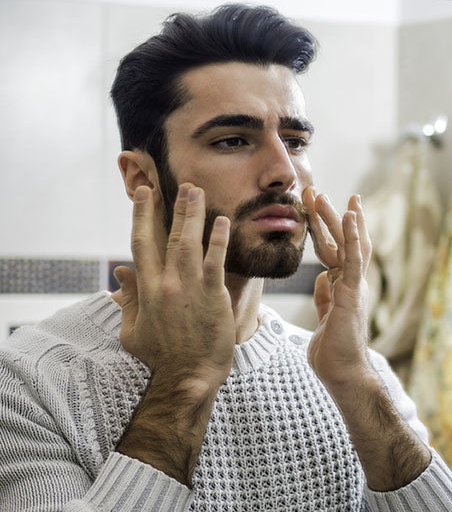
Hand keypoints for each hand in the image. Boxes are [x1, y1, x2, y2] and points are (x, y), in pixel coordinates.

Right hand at [114, 183, 234, 386]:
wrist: (188, 377)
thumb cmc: (161, 357)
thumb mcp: (133, 330)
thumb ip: (129, 298)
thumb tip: (119, 273)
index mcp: (147, 290)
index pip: (141, 244)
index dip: (142, 216)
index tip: (144, 194)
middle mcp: (167, 284)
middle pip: (166, 236)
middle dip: (171, 207)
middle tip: (178, 184)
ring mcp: (191, 289)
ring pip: (190, 243)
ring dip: (193, 214)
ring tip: (197, 191)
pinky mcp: (213, 296)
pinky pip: (216, 261)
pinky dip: (218, 240)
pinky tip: (222, 222)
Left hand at [302, 188, 373, 386]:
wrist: (343, 374)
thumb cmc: (333, 353)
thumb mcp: (325, 318)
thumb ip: (325, 298)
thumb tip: (322, 280)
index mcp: (344, 288)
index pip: (334, 251)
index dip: (325, 230)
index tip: (317, 209)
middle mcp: (353, 283)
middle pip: (342, 242)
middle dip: (330, 216)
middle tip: (318, 191)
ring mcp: (355, 286)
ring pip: (349, 244)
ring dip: (339, 219)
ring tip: (330, 196)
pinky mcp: (354, 291)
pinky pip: (353, 258)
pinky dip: (352, 235)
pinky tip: (350, 215)